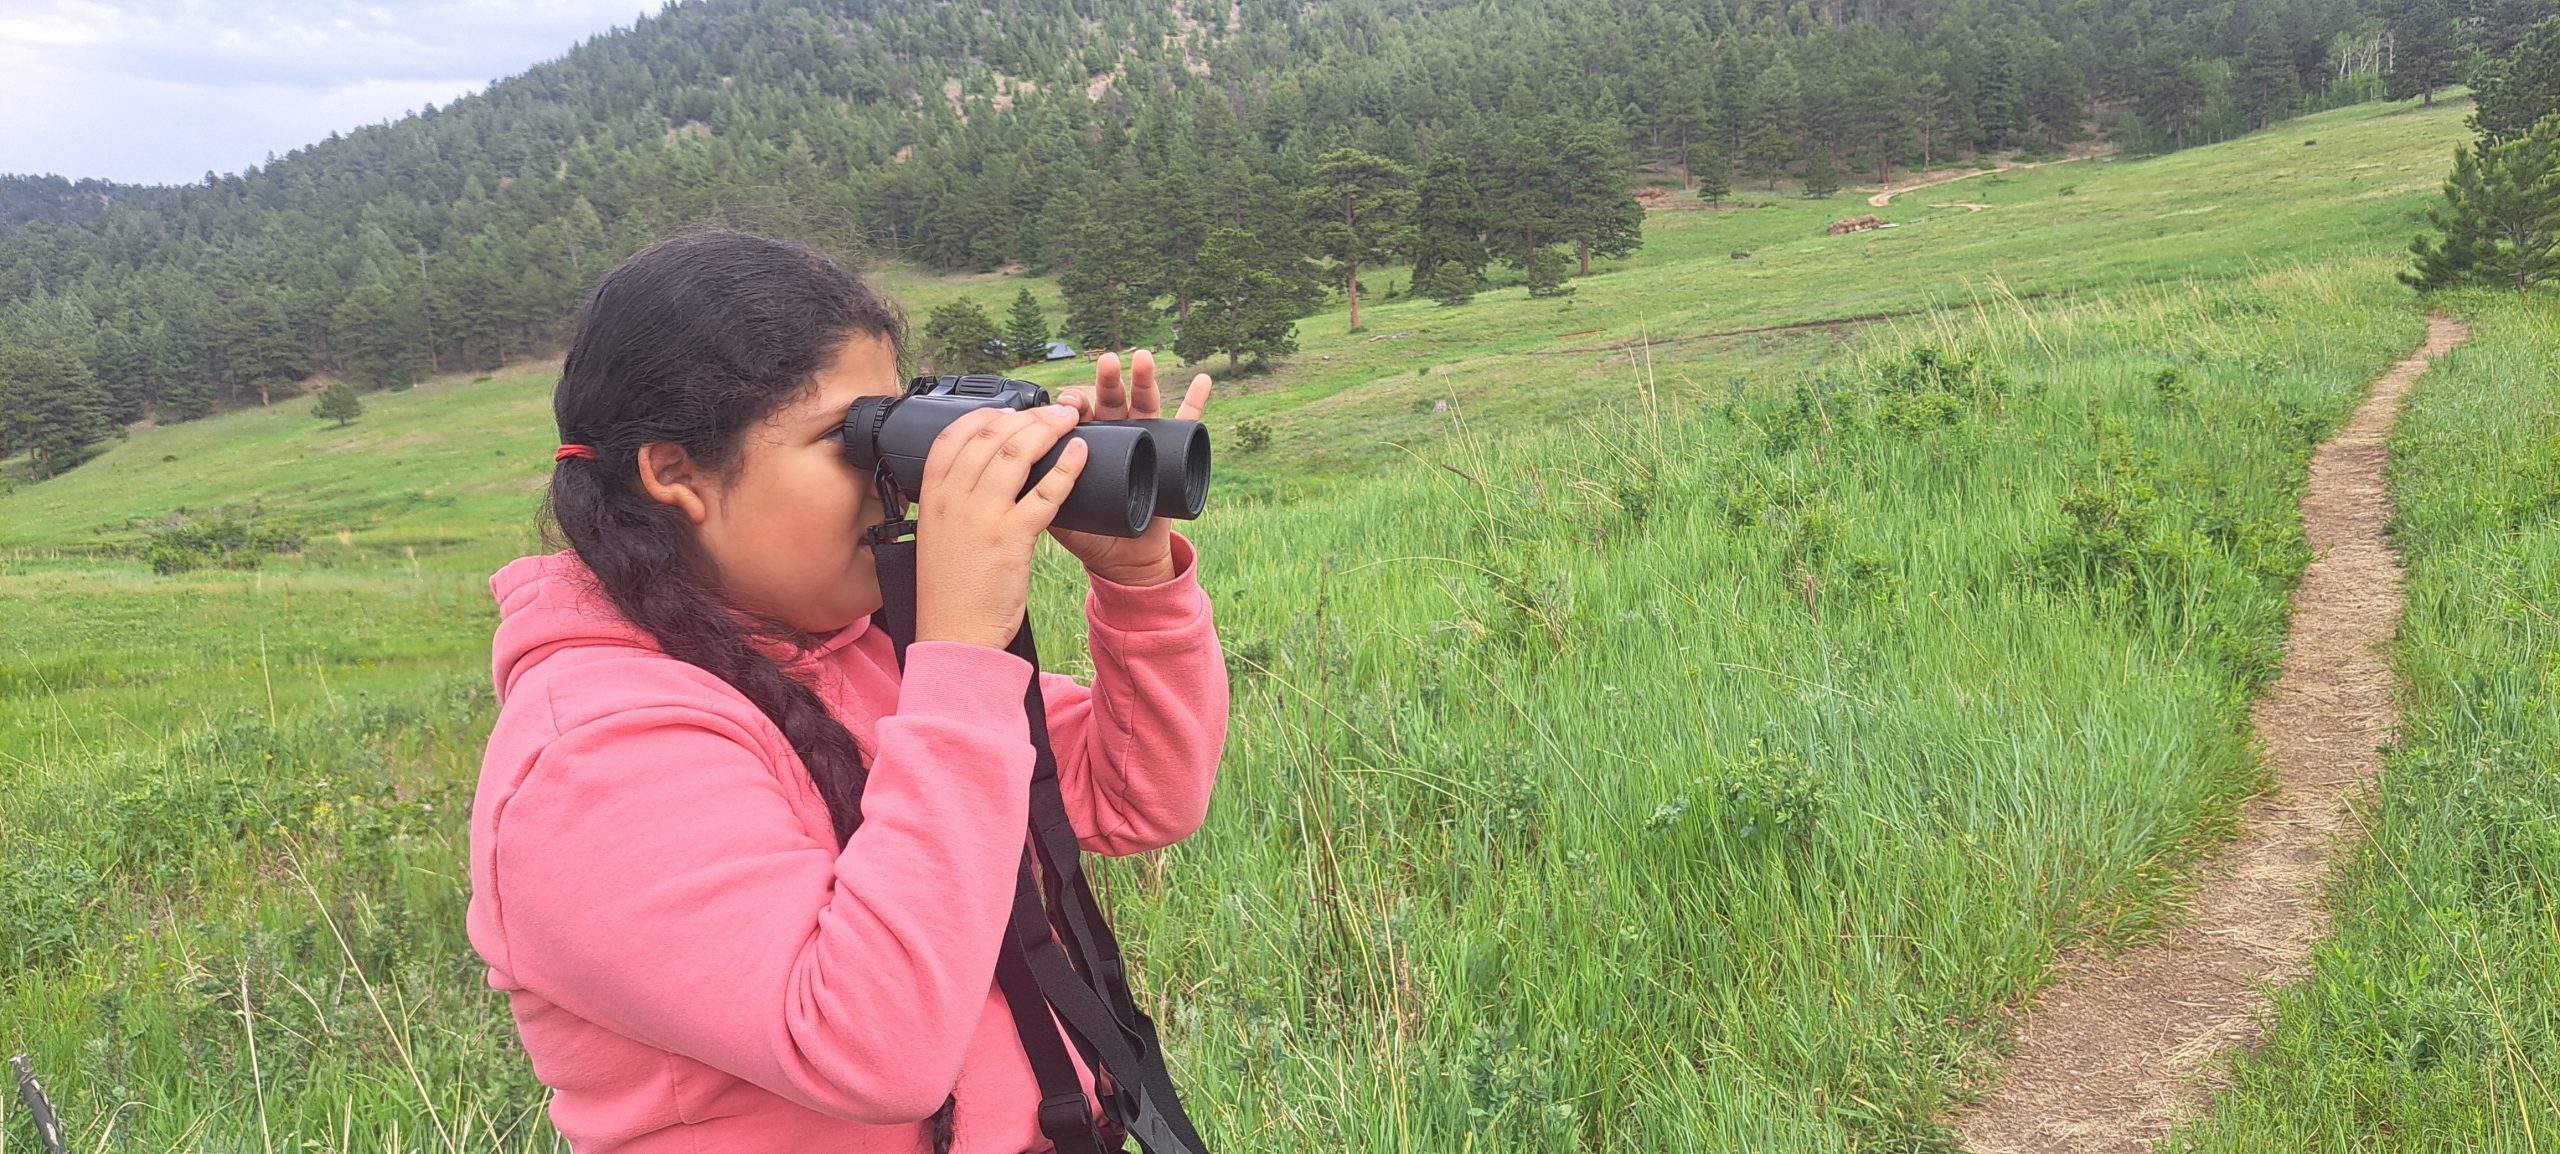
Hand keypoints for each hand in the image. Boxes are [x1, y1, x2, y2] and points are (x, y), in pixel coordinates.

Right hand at [912, 403, 1089, 649]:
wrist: (954, 634)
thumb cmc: (950, 589)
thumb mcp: (939, 535)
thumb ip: (953, 504)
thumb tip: (981, 478)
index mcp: (932, 495)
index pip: (953, 435)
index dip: (985, 415)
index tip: (1010, 411)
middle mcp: (953, 498)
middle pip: (991, 436)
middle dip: (1027, 415)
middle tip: (1053, 410)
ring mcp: (982, 515)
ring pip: (1017, 453)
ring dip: (1048, 429)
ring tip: (1069, 419)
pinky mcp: (1012, 537)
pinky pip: (1045, 492)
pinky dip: (1067, 468)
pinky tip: (1081, 454)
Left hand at [1052, 349, 1211, 586]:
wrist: (1124, 558)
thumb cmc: (1091, 533)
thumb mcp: (1060, 514)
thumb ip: (1037, 495)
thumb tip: (1009, 479)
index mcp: (1087, 444)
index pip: (1078, 416)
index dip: (1073, 404)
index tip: (1067, 400)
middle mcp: (1117, 435)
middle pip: (1111, 401)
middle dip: (1107, 380)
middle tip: (1106, 363)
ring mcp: (1147, 442)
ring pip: (1145, 405)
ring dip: (1145, 380)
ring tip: (1143, 359)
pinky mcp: (1174, 456)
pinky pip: (1187, 426)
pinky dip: (1196, 404)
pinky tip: (1202, 381)